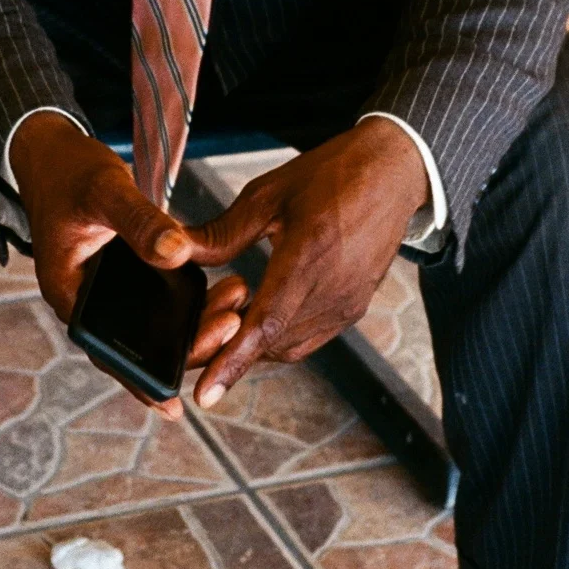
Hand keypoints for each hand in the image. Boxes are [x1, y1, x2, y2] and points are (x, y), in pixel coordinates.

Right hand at [11, 113, 247, 419]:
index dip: (143, 379)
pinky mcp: (127, 276)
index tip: (179, 399)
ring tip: (236, 302)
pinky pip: (160, 304)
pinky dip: (190, 303)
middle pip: (140, 346)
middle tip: (233, 322)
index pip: (109, 353)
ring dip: (194, 324)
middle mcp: (89, 303)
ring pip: (155, 327)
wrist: (54, 153)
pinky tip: (224, 294)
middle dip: (188, 344)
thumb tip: (178, 254)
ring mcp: (109, 292)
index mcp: (70, 294)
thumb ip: (139, 222)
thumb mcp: (104, 192)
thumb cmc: (69, 172)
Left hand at [175, 121, 427, 408]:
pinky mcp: (355, 307)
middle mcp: (332, 290)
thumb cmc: (330, 175)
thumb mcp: (268, 194)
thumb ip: (222, 233)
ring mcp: (347, 303)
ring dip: (258, 341)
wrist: (392, 172)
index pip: (265, 325)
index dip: (232, 362)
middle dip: (233, 348)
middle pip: (272, 343)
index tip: (205, 396)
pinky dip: (280, 333)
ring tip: (230, 313)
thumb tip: (176, 254)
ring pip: (290, 345)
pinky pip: (310, 335)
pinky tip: (263, 308)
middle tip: (198, 337)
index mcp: (309, 256)